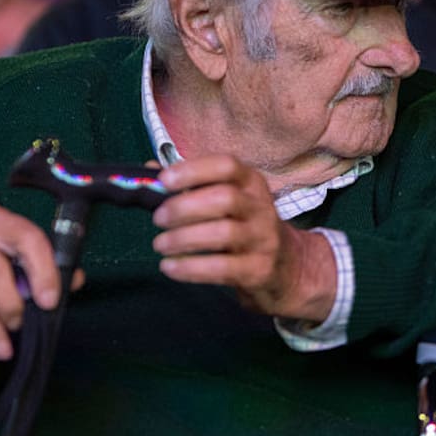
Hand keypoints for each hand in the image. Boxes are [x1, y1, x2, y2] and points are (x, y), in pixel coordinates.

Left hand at [153, 155, 336, 322]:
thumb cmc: (245, 228)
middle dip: (184, 207)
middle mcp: (262, 207)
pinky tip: (169, 267)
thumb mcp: (228, 201)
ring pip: (224, 233)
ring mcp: (264, 239)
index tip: (164, 180)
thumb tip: (147, 171)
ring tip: (159, 244)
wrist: (287, 268)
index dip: (193, 170)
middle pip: (225, 198)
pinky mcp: (259, 270)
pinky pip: (223, 268)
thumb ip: (191, 186)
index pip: (227, 166)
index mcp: (252, 183)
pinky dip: (190, 268)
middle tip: (158, 218)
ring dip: (183, 239)